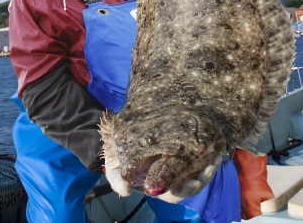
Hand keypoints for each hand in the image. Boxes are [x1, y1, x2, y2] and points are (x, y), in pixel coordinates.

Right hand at [105, 155, 221, 201]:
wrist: (118, 140)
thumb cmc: (118, 157)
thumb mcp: (114, 168)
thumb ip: (117, 180)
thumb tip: (126, 192)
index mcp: (158, 185)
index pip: (175, 193)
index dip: (186, 189)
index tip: (195, 182)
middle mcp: (169, 179)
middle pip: (191, 184)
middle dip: (204, 177)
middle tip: (212, 166)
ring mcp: (176, 166)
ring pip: (197, 171)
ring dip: (209, 166)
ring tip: (217, 155)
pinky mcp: (180, 153)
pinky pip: (197, 157)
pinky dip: (206, 153)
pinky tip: (213, 144)